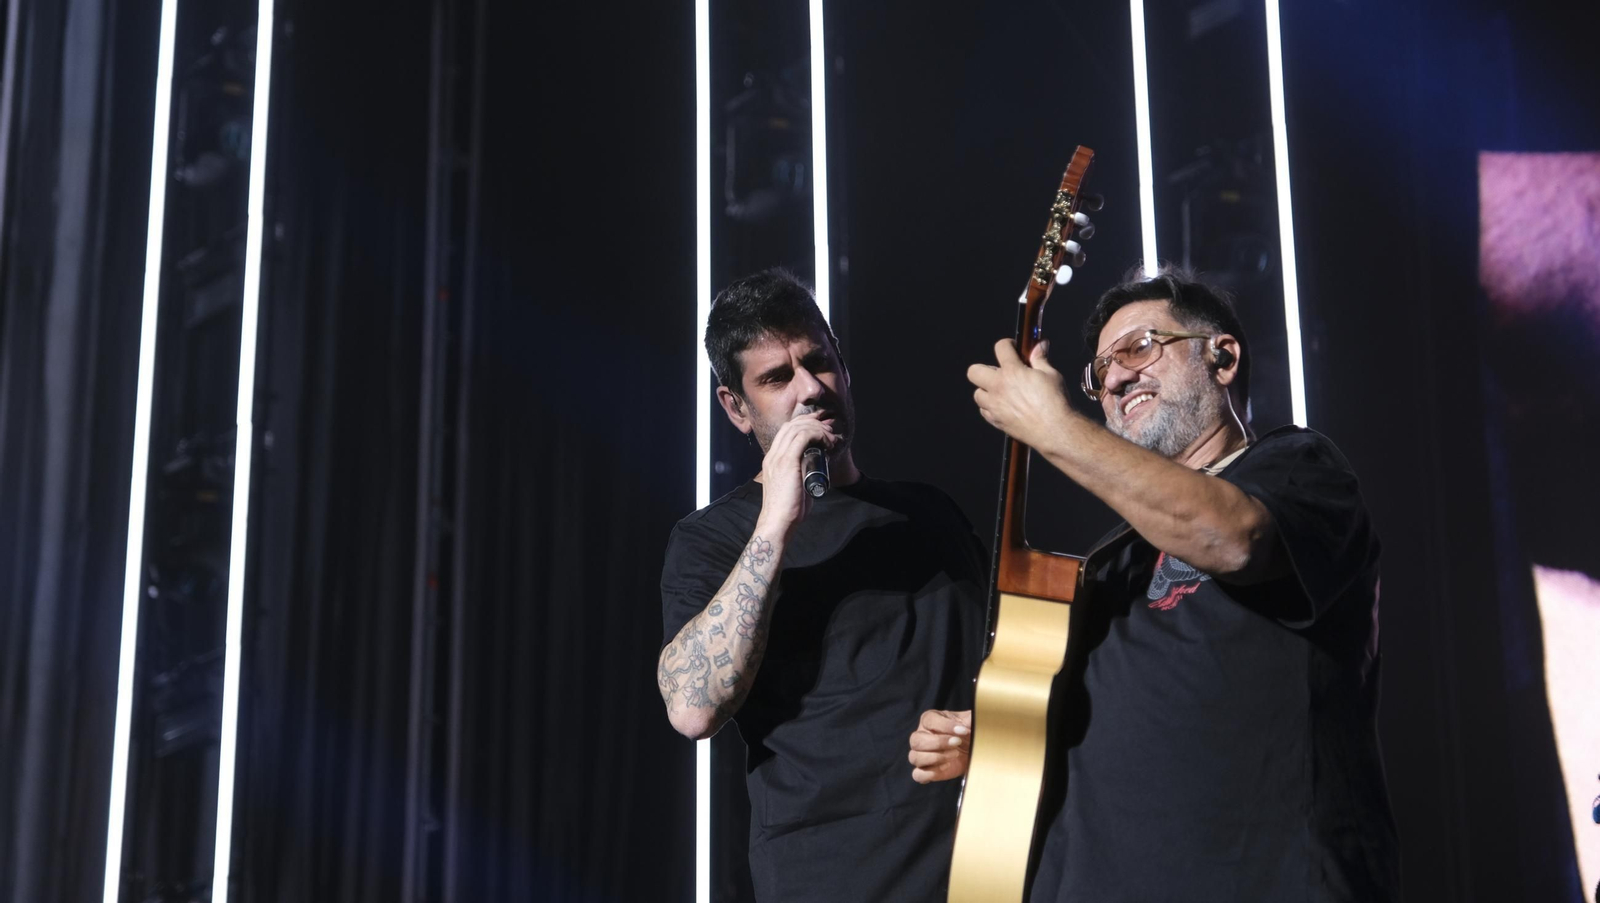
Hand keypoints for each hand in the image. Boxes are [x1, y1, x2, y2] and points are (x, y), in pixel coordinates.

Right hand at [756, 411, 838, 537]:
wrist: (778, 522)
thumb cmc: (788, 509)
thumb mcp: (792, 486)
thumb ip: (799, 475)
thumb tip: (814, 469)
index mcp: (772, 460)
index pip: (786, 431)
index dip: (804, 424)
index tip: (821, 428)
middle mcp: (772, 455)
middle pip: (791, 425)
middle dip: (812, 422)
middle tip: (829, 430)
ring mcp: (778, 458)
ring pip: (798, 429)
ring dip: (818, 429)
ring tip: (831, 438)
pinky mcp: (787, 463)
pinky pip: (802, 438)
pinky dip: (817, 434)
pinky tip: (828, 441)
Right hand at [908, 709, 971, 783]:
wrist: (972, 750)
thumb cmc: (967, 733)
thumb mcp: (970, 722)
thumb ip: (970, 719)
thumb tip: (971, 721)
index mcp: (929, 720)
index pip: (928, 720)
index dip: (945, 726)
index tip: (963, 731)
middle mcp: (921, 736)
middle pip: (916, 740)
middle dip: (938, 743)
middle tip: (957, 743)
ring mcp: (920, 754)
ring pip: (914, 757)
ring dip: (935, 758)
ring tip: (954, 755)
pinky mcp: (925, 771)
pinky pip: (918, 774)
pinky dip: (930, 773)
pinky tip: (946, 767)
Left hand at [967, 339, 1072, 449]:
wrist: (1055, 430)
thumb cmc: (1055, 402)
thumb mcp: (1051, 374)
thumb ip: (1040, 358)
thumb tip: (1040, 344)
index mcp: (1012, 372)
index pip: (1000, 347)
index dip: (1007, 344)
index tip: (1011, 348)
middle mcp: (998, 387)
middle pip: (974, 371)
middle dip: (985, 368)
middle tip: (1000, 372)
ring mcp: (994, 405)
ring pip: (977, 393)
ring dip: (987, 390)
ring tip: (1003, 391)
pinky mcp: (995, 421)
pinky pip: (984, 410)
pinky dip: (990, 407)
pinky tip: (1004, 406)